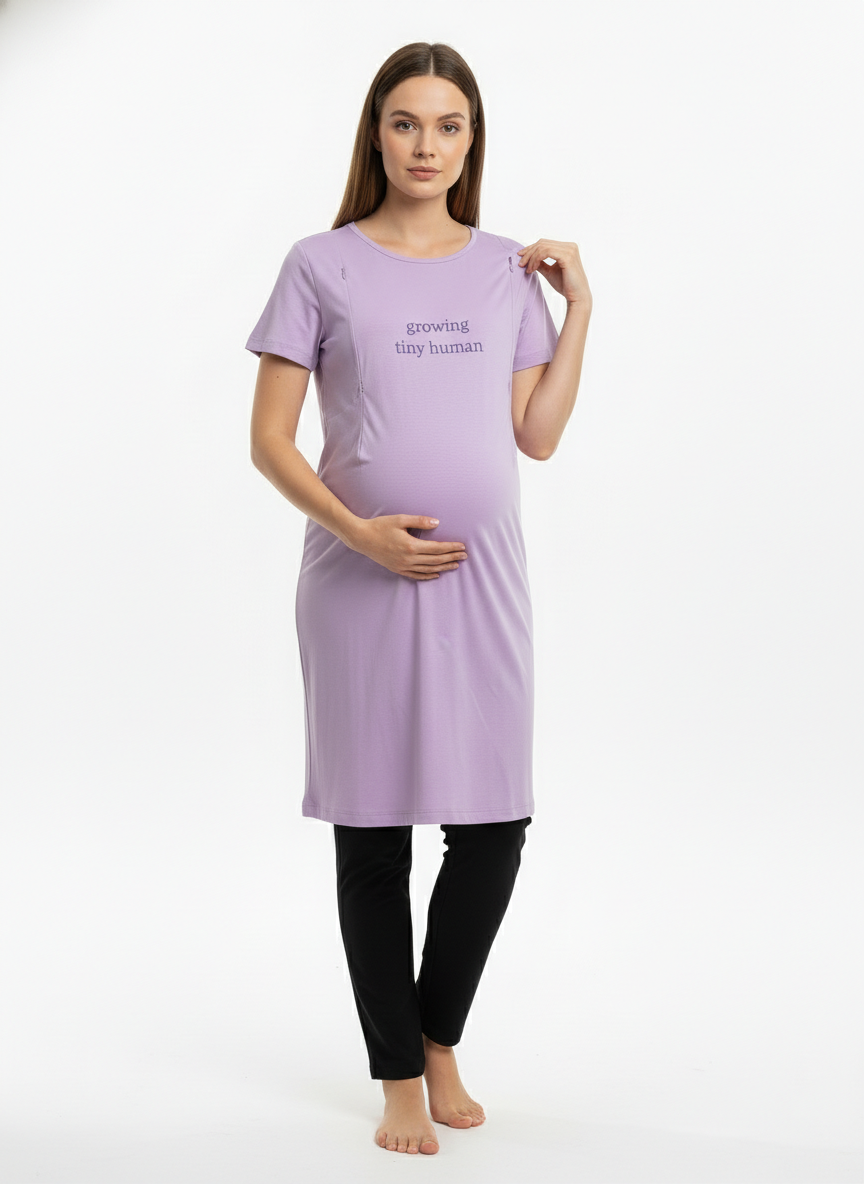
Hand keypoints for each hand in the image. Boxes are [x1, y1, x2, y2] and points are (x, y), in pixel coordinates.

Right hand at [346, 515, 468, 580]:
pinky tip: (436, 574)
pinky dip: (428, 575)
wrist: (361, 538)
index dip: (451, 548)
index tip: (462, 547)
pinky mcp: (397, 569)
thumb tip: (437, 523)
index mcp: (411, 545)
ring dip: (443, 567)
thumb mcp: (400, 519)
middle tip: (464, 556)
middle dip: (452, 558)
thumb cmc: (380, 526)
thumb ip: (420, 521)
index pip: (437, 548)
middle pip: (436, 560)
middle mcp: (409, 558)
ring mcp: (403, 566)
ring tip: (455, 565)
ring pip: (428, 569)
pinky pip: (416, 575)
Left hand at [516, 238, 591, 309]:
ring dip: (531, 258)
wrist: (577, 297)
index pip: (545, 243)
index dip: (531, 249)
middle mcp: (569, 246)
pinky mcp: (567, 256)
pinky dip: (536, 260)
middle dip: (529, 253)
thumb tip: (528, 259)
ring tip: (527, 269)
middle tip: (520, 264)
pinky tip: (532, 269)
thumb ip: (541, 264)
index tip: (521, 258)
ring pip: (542, 247)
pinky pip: (546, 252)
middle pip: (542, 243)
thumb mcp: (549, 272)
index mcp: (567, 248)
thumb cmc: (565, 286)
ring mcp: (569, 250)